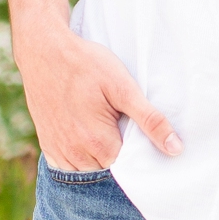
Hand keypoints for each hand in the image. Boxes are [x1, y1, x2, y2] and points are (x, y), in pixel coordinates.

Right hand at [14, 17, 180, 171]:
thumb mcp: (123, 87)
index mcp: (99, 144)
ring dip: (98, 154)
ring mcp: (59, 152)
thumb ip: (150, 120)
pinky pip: (68, 165)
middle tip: (118, 120)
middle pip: (109, 168)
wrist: (43, 50)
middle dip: (119, 151)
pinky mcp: (47, 145)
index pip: (130, 165)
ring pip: (89, 168)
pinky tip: (84, 131)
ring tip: (101, 124)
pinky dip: (79, 155)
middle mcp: (76, 155)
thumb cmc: (85, 64)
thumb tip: (175, 149)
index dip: (138, 148)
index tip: (136, 127)